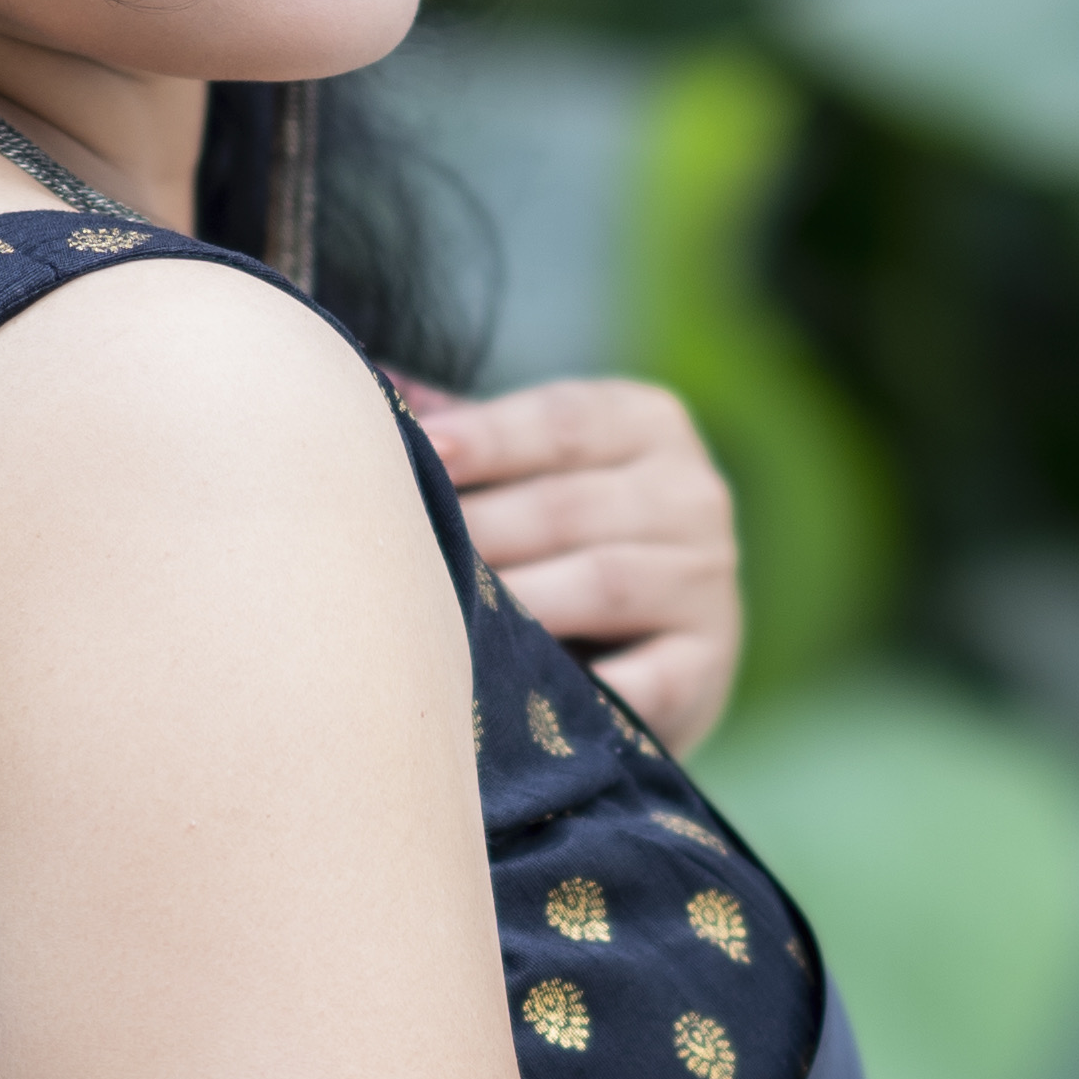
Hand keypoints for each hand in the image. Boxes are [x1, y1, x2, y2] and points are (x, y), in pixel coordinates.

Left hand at [404, 376, 742, 756]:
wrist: (655, 658)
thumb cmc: (563, 544)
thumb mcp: (531, 471)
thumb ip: (467, 431)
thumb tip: (372, 385)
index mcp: (647, 424)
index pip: (564, 420)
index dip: (489, 437)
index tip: (424, 452)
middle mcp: (693, 493)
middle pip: (570, 506)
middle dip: (480, 531)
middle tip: (399, 555)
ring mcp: (707, 582)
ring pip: (602, 583)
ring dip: (517, 604)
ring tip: (438, 618)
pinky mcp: (704, 666)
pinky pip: (642, 678)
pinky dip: (582, 687)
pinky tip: (513, 694)